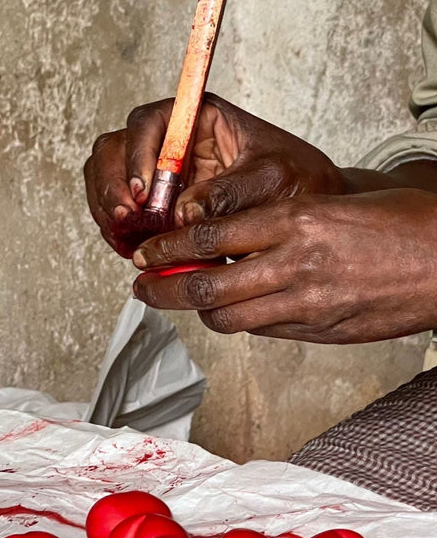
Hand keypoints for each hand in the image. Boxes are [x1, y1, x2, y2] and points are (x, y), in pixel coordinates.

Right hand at [84, 94, 345, 255]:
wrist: (303, 211)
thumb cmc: (295, 180)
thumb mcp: (271, 179)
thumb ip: (228, 192)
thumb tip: (183, 213)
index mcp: (198, 117)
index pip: (149, 122)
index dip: (137, 154)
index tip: (145, 191)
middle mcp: (169, 140)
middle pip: (114, 149)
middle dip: (112, 184)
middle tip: (126, 218)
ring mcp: (155, 172)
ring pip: (106, 179)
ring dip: (107, 208)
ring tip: (126, 237)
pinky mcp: (151, 203)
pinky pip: (115, 209)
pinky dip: (114, 229)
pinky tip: (130, 247)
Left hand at [130, 189, 436, 342]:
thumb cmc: (398, 224)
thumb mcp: (329, 207)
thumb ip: (277, 227)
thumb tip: (225, 248)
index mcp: (295, 221)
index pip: (207, 236)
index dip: (166, 249)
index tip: (144, 253)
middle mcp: (294, 263)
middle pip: (203, 287)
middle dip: (161, 291)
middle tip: (140, 288)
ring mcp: (307, 303)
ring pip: (227, 317)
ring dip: (198, 311)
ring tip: (182, 300)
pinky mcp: (320, 330)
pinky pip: (262, 331)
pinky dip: (241, 321)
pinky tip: (234, 309)